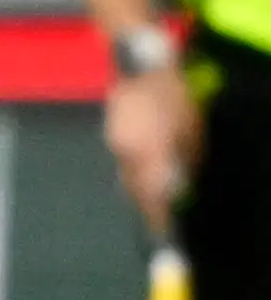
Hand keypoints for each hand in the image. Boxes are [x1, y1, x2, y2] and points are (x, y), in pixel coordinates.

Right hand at [108, 63, 202, 237]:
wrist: (141, 67)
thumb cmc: (173, 98)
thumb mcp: (190, 131)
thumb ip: (182, 162)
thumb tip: (176, 188)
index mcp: (149, 153)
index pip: (150, 195)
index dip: (154, 217)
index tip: (159, 232)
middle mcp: (127, 154)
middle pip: (134, 190)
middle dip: (146, 203)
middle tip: (156, 215)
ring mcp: (115, 145)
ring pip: (127, 176)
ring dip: (140, 185)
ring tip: (153, 190)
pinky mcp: (111, 137)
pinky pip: (123, 160)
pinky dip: (134, 168)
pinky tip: (144, 163)